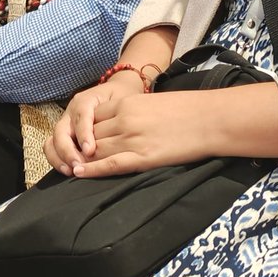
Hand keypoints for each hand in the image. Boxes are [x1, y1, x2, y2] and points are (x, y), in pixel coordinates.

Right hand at [45, 76, 145, 175]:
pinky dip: (57, 160)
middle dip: (67, 151)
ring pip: (53, 140)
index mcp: (85, 100)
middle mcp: (71, 112)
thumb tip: (119, 134)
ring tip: (71, 171)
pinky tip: (68, 170)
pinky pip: (52, 147)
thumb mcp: (123, 100)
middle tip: (78, 166)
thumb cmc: (121, 98)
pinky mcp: (63, 134)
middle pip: (61, 130)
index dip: (83, 134)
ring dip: (59, 158)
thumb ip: (119, 114)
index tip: (90, 151)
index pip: (80, 116)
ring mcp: (65, 124)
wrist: (116, 92)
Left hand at [70, 90, 216, 178]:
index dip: (83, 131)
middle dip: (79, 147)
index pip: (92, 117)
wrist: (210, 118)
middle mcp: (124, 119)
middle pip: (90, 134)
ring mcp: (132, 138)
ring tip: (69, 169)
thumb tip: (120, 123)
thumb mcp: (152, 102)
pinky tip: (79, 174)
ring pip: (96, 150)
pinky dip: (92, 170)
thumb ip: (132, 111)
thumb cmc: (187, 110)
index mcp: (126, 102)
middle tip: (68, 158)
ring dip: (82, 159)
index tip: (78, 140)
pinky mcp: (143, 157)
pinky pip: (110, 164)